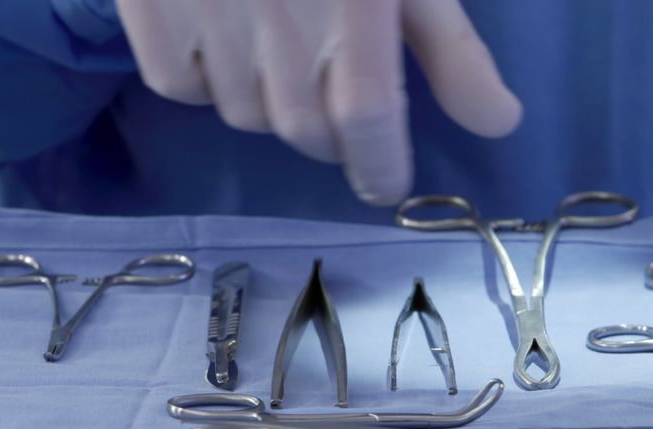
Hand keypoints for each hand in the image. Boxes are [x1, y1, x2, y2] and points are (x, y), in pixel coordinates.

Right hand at [116, 0, 521, 205]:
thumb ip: (449, 44)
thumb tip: (499, 123)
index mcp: (356, 4)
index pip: (368, 120)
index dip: (380, 167)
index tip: (387, 186)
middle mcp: (281, 20)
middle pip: (305, 132)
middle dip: (330, 139)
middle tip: (338, 110)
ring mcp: (210, 15)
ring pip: (244, 114)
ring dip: (271, 105)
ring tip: (279, 56)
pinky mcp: (153, 11)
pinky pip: (181, 86)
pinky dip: (207, 82)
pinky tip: (224, 44)